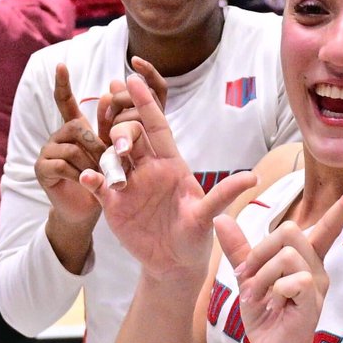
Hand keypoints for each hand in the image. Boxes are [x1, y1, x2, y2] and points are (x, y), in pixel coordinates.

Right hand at [35, 63, 106, 226]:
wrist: (88, 210)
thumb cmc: (101, 180)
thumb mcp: (109, 152)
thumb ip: (109, 126)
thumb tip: (106, 92)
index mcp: (73, 129)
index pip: (65, 101)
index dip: (62, 84)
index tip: (61, 64)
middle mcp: (57, 136)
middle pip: (76, 127)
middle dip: (96, 146)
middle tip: (107, 164)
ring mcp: (47, 151)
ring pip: (72, 148)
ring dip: (90, 163)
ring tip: (97, 176)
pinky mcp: (42, 169)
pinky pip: (63, 165)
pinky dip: (79, 175)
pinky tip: (84, 184)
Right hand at [80, 73, 255, 279]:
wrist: (174, 264)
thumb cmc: (194, 237)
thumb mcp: (208, 216)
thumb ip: (224, 194)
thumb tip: (254, 178)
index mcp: (170, 163)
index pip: (156, 126)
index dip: (146, 103)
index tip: (132, 78)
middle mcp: (147, 168)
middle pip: (130, 135)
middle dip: (124, 132)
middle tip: (122, 145)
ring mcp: (128, 184)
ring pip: (110, 156)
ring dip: (106, 155)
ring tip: (111, 166)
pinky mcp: (113, 203)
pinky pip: (97, 184)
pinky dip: (91, 179)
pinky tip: (87, 179)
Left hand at [212, 181, 342, 342]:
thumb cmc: (265, 319)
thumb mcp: (248, 279)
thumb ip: (239, 249)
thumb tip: (220, 218)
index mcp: (305, 260)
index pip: (329, 225)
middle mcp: (316, 268)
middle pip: (289, 230)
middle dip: (259, 252)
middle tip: (247, 278)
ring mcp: (316, 285)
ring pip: (287, 254)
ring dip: (261, 275)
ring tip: (256, 298)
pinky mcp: (312, 303)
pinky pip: (293, 279)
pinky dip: (272, 290)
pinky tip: (271, 307)